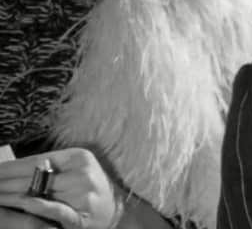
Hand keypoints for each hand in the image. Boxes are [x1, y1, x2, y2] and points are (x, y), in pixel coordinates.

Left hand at [0, 148, 121, 228]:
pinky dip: (39, 207)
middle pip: (34, 177)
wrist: (117, 210)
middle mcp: (82, 173)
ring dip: (11, 196)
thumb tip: (11, 170)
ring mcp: (83, 195)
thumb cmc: (89, 187)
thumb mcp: (75, 169)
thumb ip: (50, 166)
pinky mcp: (81, 216)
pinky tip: (23, 203)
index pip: (36, 160)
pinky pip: (55, 210)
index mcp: (79, 157)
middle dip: (5, 182)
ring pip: (40, 193)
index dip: (10, 167)